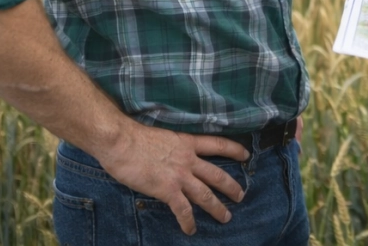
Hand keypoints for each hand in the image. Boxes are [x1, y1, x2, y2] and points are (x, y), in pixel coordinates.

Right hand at [96, 121, 250, 234]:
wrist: (121, 142)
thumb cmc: (135, 137)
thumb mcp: (164, 137)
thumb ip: (173, 148)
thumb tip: (173, 156)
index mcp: (188, 143)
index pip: (218, 145)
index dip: (234, 149)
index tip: (246, 155)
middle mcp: (188, 160)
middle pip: (217, 174)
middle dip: (231, 186)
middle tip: (241, 195)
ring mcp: (180, 176)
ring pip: (206, 194)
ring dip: (217, 208)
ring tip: (226, 217)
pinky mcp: (167, 190)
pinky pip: (183, 210)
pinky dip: (188, 221)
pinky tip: (191, 230)